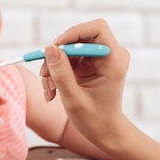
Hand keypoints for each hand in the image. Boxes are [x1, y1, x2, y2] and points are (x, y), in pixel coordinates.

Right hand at [40, 19, 130, 151]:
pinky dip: (56, 71)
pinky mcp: (90, 63)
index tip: (55, 48)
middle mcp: (110, 54)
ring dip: (54, 66)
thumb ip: (61, 73)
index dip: (74, 33)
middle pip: (78, 37)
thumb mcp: (73, 99)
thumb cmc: (95, 120)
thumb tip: (50, 48)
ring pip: (69, 48)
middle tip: (45, 75)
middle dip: (58, 54)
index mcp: (114, 61)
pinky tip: (52, 90)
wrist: (105, 131)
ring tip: (49, 89)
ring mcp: (100, 58)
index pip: (97, 28)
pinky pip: (68, 57)